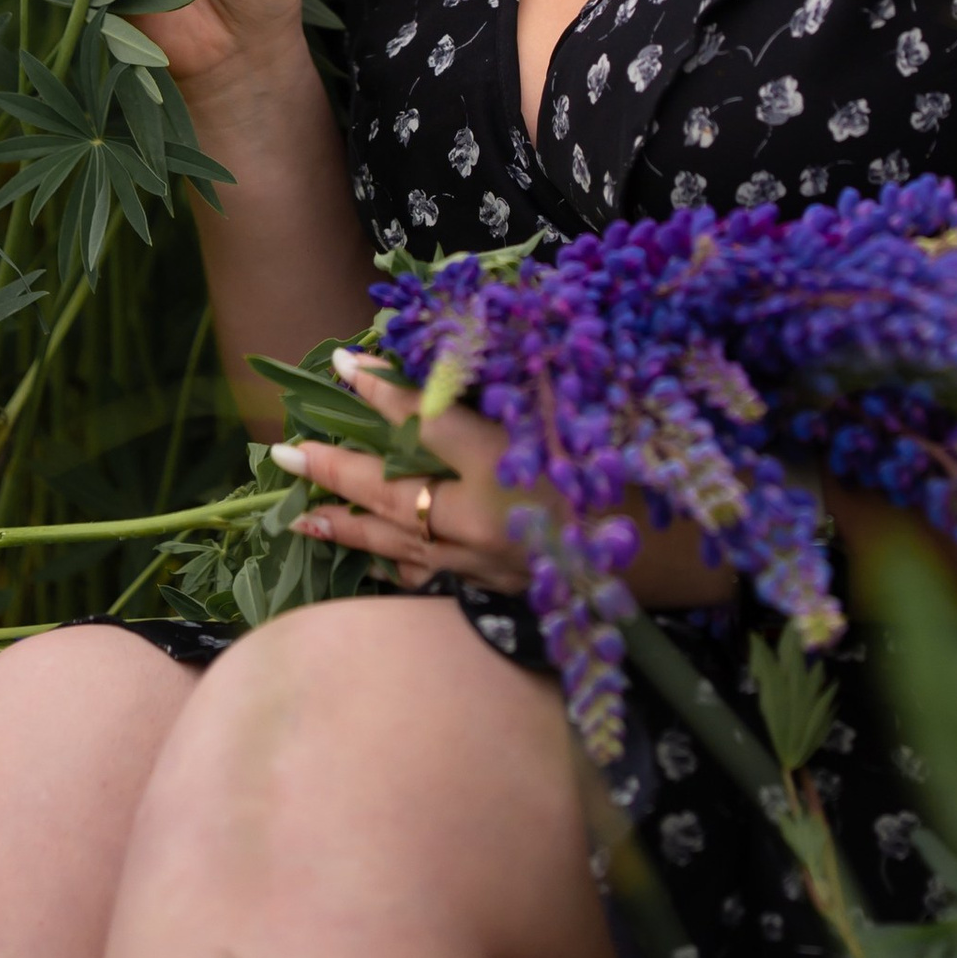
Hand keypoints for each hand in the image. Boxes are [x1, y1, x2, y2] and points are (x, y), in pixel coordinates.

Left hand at [277, 354, 735, 606]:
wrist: (677, 567)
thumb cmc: (635, 477)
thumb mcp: (576, 417)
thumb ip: (519, 394)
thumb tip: (462, 365)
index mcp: (506, 469)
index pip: (428, 422)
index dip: (383, 390)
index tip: (344, 362)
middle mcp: (482, 522)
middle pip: (390, 492)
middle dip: (333, 467)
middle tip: (279, 451)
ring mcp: (482, 568)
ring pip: (396, 544)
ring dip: (343, 525)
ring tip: (297, 511)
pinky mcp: (492, 595)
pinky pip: (426, 582)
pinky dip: (390, 568)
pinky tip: (366, 563)